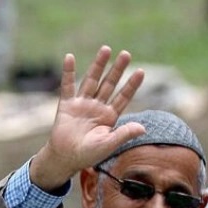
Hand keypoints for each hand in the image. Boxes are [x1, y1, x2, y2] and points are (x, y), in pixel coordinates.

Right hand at [28, 46, 145, 190]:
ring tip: (106, 49)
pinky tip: (69, 57)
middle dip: (117, 69)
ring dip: (98, 65)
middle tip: (126, 54)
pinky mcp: (66, 105)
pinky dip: (68, 72)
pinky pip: (67, 86)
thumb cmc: (88, 155)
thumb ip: (124, 134)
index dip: (131, 85)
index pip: (123, 97)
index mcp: (109, 116)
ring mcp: (82, 104)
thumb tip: (143, 127)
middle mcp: (97, 107)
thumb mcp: (108, 145)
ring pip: (91, 81)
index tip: (141, 72)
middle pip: (109, 84)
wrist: (65, 158)